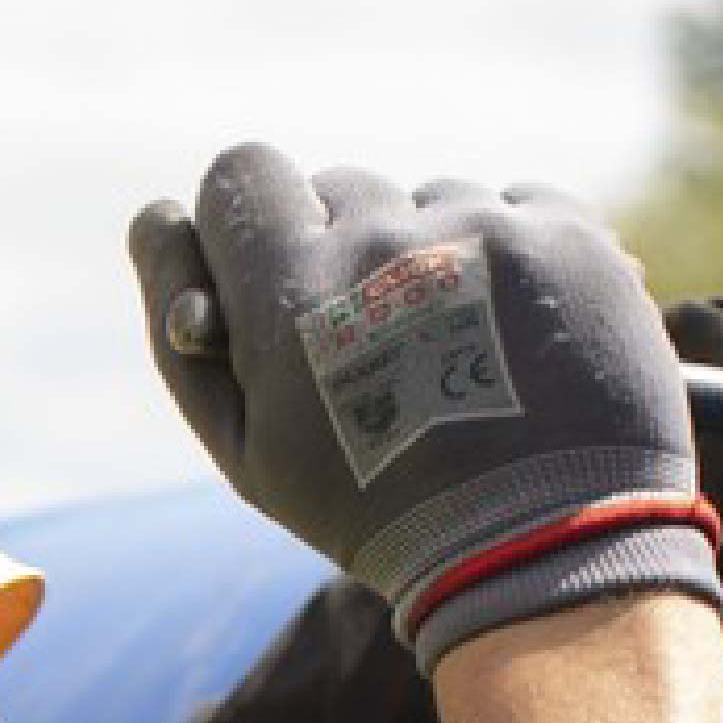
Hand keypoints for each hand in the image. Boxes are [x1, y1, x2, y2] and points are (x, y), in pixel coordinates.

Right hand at [128, 156, 721, 666]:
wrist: (541, 549)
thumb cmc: (370, 509)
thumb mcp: (244, 446)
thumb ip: (179, 328)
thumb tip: (156, 216)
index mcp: (287, 288)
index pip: (240, 174)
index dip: (249, 227)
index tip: (276, 285)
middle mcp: (383, 237)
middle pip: (339, 187)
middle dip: (343, 250)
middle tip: (376, 346)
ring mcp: (483, 229)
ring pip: (432, 200)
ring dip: (433, 255)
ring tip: (459, 353)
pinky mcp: (567, 233)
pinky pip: (520, 205)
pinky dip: (516, 255)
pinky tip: (522, 335)